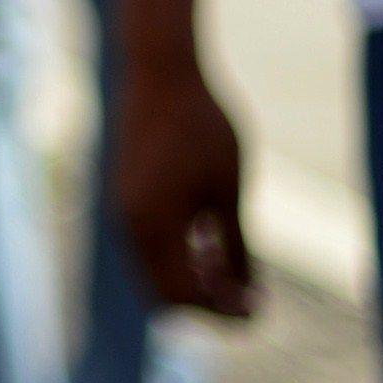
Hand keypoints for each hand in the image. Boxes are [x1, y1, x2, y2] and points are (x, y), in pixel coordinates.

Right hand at [113, 48, 258, 317]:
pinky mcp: (124, 195)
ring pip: (154, 271)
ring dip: (192, 277)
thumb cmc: (201, 126)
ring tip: (232, 263)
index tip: (261, 308)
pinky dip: (178, 254)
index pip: (184, 296)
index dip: (224, 311)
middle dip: (207, 301)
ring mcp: (122, 211)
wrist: (160, 71)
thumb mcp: (229, 191)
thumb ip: (236, 247)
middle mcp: (129, 226)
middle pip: (163, 294)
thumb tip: (246, 293)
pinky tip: (208, 235)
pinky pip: (148, 245)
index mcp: (152, 228)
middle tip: (249, 296)